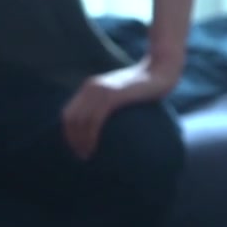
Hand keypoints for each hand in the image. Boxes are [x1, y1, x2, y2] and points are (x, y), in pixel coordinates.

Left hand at [60, 57, 181, 158]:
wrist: (159, 71)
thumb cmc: (145, 87)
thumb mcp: (121, 94)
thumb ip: (110, 103)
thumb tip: (104, 125)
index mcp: (90, 87)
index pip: (68, 113)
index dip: (68, 133)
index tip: (76, 148)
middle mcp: (91, 87)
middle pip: (70, 118)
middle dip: (72, 139)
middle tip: (81, 155)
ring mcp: (101, 90)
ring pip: (80, 120)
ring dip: (80, 141)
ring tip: (87, 155)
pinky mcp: (112, 96)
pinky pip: (94, 119)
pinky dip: (90, 135)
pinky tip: (93, 147)